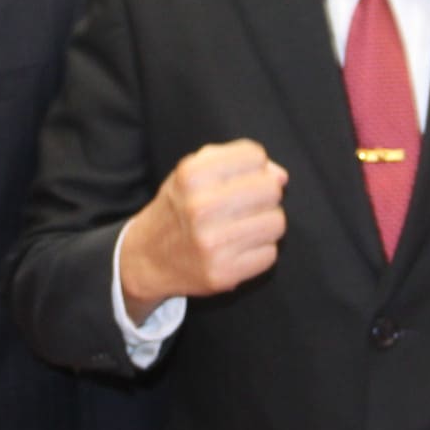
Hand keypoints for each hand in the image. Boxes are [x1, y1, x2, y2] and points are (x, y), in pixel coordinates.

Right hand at [117, 141, 287, 316]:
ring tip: (244, 227)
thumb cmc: (179, 207)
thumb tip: (281, 177)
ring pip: (276, 222)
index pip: (254, 155)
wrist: (147, 257)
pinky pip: (270, 254)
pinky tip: (239, 249)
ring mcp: (211, 243)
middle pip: (270, 189)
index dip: (254, 165)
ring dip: (265, 224)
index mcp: (191, 175)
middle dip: (264, 195)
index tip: (242, 177)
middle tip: (246, 205)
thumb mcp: (194, 172)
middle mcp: (199, 207)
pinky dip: (260, 251)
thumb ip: (237, 160)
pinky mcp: (223, 273)